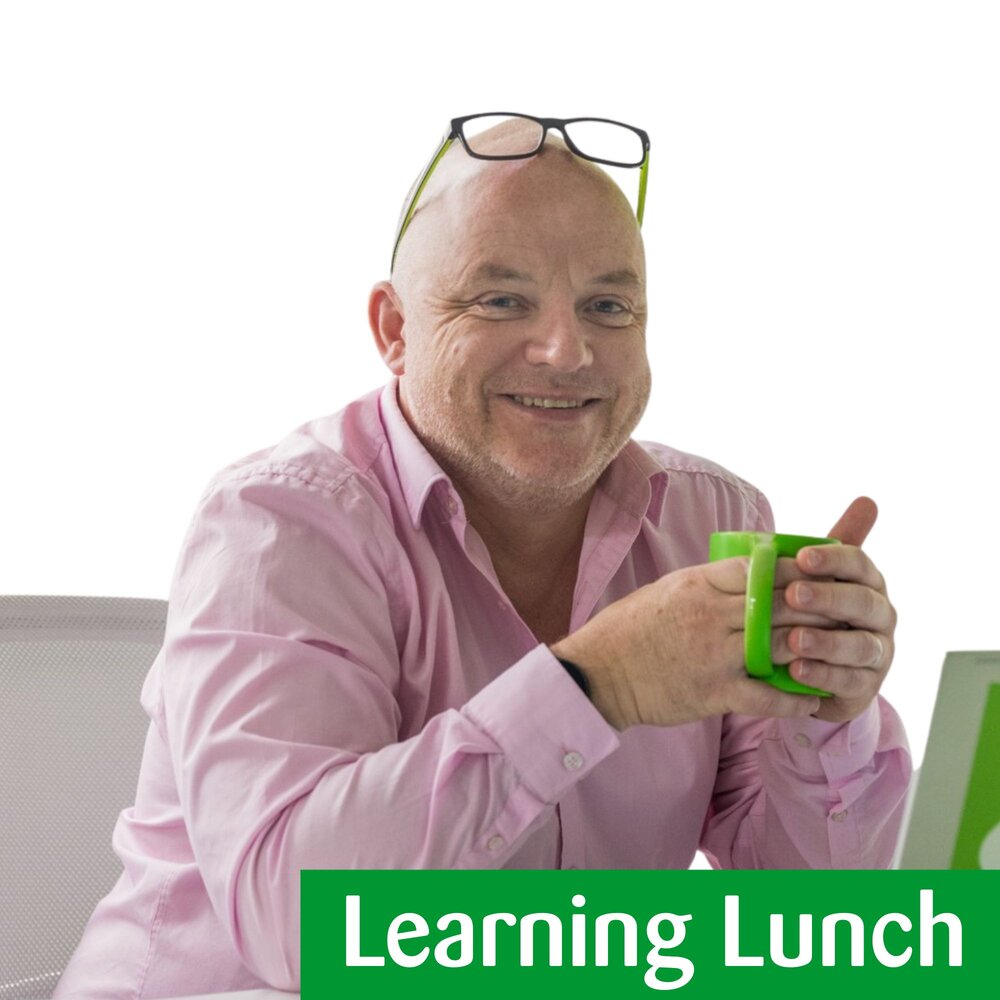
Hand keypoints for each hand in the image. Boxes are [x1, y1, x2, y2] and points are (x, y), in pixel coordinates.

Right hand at [551, 555, 836, 729]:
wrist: (601, 673)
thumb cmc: (632, 628)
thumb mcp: (669, 589)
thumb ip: (712, 582)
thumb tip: (751, 569)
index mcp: (700, 584)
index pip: (762, 568)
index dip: (800, 569)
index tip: (825, 571)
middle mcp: (710, 615)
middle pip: (781, 604)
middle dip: (820, 606)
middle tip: (849, 610)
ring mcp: (714, 654)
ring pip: (781, 645)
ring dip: (816, 649)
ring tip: (841, 652)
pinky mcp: (713, 692)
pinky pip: (766, 696)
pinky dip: (794, 699)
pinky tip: (814, 699)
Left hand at [784, 497, 896, 722]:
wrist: (819, 663)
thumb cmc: (818, 610)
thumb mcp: (820, 576)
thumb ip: (833, 543)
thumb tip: (868, 500)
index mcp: (867, 582)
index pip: (858, 563)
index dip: (832, 559)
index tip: (801, 557)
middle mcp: (879, 615)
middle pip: (862, 602)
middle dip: (828, 598)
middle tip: (793, 595)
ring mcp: (877, 652)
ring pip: (860, 645)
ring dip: (826, 643)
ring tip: (794, 640)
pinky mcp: (866, 685)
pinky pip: (850, 681)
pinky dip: (823, 676)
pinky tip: (797, 670)